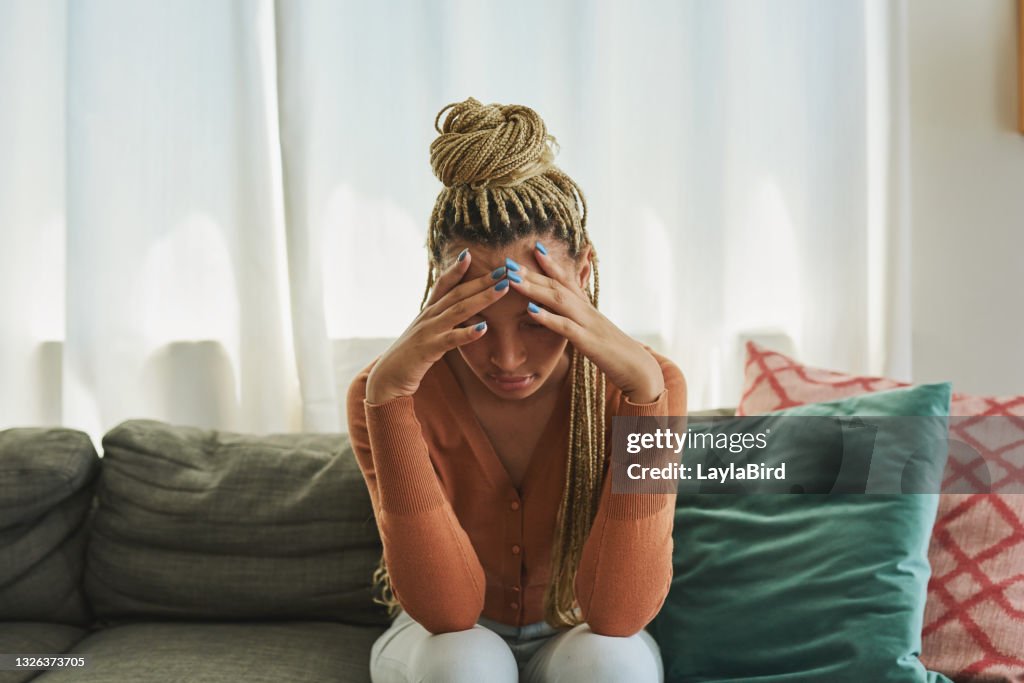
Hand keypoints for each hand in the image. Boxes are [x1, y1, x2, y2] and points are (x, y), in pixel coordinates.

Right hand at [365, 249, 508, 403]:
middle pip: (458, 293)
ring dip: (482, 298)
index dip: (456, 269)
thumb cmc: (410, 357)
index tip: (470, 254)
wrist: (387, 378)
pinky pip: (451, 339)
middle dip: (481, 280)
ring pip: (458, 310)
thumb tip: (464, 316)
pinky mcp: (428, 349)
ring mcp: (428, 331)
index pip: (443, 285)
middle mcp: (428, 316)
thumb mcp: (426, 335)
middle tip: (504, 269)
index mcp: (428, 312)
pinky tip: (484, 328)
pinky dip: (468, 333)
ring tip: (502, 288)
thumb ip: (442, 323)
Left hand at [507, 243, 665, 403]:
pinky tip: (529, 311)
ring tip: (512, 279)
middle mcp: (586, 310)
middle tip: (508, 261)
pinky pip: (565, 327)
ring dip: (533, 288)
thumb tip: (565, 318)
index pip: (568, 280)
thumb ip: (578, 323)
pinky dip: (547, 317)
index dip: (551, 264)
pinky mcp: (588, 342)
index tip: (535, 248)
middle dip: (532, 273)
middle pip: (556, 286)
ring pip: (558, 300)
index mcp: (587, 308)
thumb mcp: (593, 333)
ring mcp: (587, 324)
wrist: (638, 368)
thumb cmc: (614, 353)